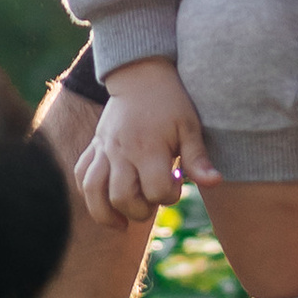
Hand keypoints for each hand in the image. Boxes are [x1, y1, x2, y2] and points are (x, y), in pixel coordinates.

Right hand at [75, 58, 219, 225]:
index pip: (156, 191)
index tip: (177, 182)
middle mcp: (121, 151)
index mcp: (148, 148)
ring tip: (122, 223)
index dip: (170, 196)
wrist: (140, 74)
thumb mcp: (190, 126)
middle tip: (154, 199)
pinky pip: (81, 175)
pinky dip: (88, 195)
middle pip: (122, 197)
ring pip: (93, 191)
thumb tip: (216, 182)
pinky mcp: (95, 145)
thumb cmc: (170, 101)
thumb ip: (198, 158)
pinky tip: (105, 204)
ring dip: (106, 213)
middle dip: (141, 210)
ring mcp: (104, 149)